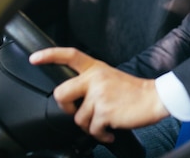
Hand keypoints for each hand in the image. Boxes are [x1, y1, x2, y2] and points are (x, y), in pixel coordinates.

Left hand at [29, 47, 168, 142]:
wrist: (155, 98)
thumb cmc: (135, 91)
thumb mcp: (111, 77)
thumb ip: (93, 82)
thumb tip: (77, 100)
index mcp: (96, 68)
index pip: (70, 56)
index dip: (49, 56)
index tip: (34, 58)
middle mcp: (95, 79)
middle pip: (61, 93)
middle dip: (66, 108)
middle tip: (77, 111)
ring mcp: (99, 95)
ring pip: (78, 118)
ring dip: (90, 125)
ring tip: (104, 123)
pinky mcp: (104, 111)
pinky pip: (92, 129)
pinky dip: (101, 135)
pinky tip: (110, 131)